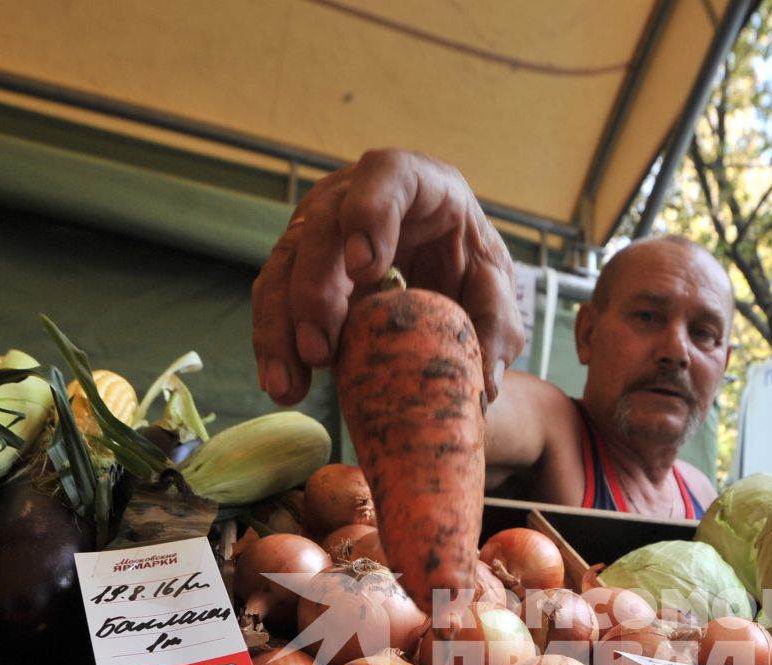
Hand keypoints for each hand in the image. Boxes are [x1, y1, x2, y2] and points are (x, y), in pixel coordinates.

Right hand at [251, 149, 527, 405]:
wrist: (443, 268)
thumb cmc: (468, 263)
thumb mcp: (494, 288)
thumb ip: (497, 325)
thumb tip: (485, 383)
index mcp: (417, 182)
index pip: (387, 174)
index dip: (369, 213)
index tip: (363, 268)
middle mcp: (355, 193)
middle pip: (322, 225)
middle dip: (314, 289)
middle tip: (319, 350)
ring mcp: (319, 226)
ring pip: (285, 264)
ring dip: (281, 326)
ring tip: (290, 383)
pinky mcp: (298, 263)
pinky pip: (274, 297)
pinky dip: (274, 342)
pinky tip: (283, 382)